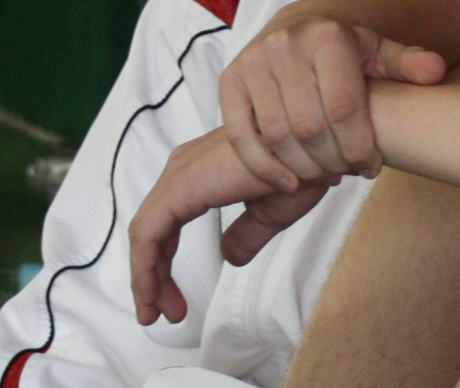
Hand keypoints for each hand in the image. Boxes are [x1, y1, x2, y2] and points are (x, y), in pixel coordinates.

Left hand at [129, 126, 334, 324]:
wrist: (314, 146)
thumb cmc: (301, 170)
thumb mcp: (270, 213)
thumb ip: (245, 235)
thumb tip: (228, 256)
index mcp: (201, 170)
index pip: (167, 224)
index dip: (164, 265)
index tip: (174, 303)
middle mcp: (183, 167)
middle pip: (153, 230)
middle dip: (153, 276)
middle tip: (162, 313)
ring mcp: (179, 174)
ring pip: (145, 235)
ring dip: (146, 278)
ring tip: (157, 313)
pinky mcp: (180, 187)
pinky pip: (147, 234)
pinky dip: (145, 268)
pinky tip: (154, 295)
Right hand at [215, 7, 448, 192]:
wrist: (299, 27)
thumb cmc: (347, 49)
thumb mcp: (381, 52)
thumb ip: (408, 63)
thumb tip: (435, 72)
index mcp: (327, 37)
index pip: (344, 108)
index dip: (360, 146)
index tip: (372, 166)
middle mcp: (286, 45)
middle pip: (310, 127)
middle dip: (333, 160)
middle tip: (349, 173)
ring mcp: (253, 63)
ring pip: (276, 135)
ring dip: (302, 168)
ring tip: (325, 176)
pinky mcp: (229, 83)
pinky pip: (241, 136)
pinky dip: (263, 168)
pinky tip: (289, 183)